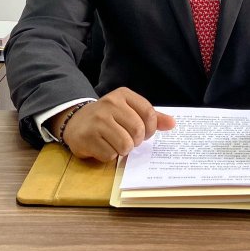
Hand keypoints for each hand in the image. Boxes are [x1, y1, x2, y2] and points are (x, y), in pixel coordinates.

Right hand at [55, 87, 174, 162]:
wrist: (76, 121)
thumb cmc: (109, 117)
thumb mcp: (129, 111)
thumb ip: (152, 117)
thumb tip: (173, 124)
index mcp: (122, 95)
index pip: (148, 113)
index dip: (150, 129)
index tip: (144, 133)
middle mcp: (109, 104)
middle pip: (137, 130)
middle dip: (136, 141)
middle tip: (128, 140)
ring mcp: (97, 120)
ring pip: (125, 145)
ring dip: (123, 150)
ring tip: (115, 143)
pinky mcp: (87, 137)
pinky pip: (110, 155)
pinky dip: (109, 155)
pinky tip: (102, 146)